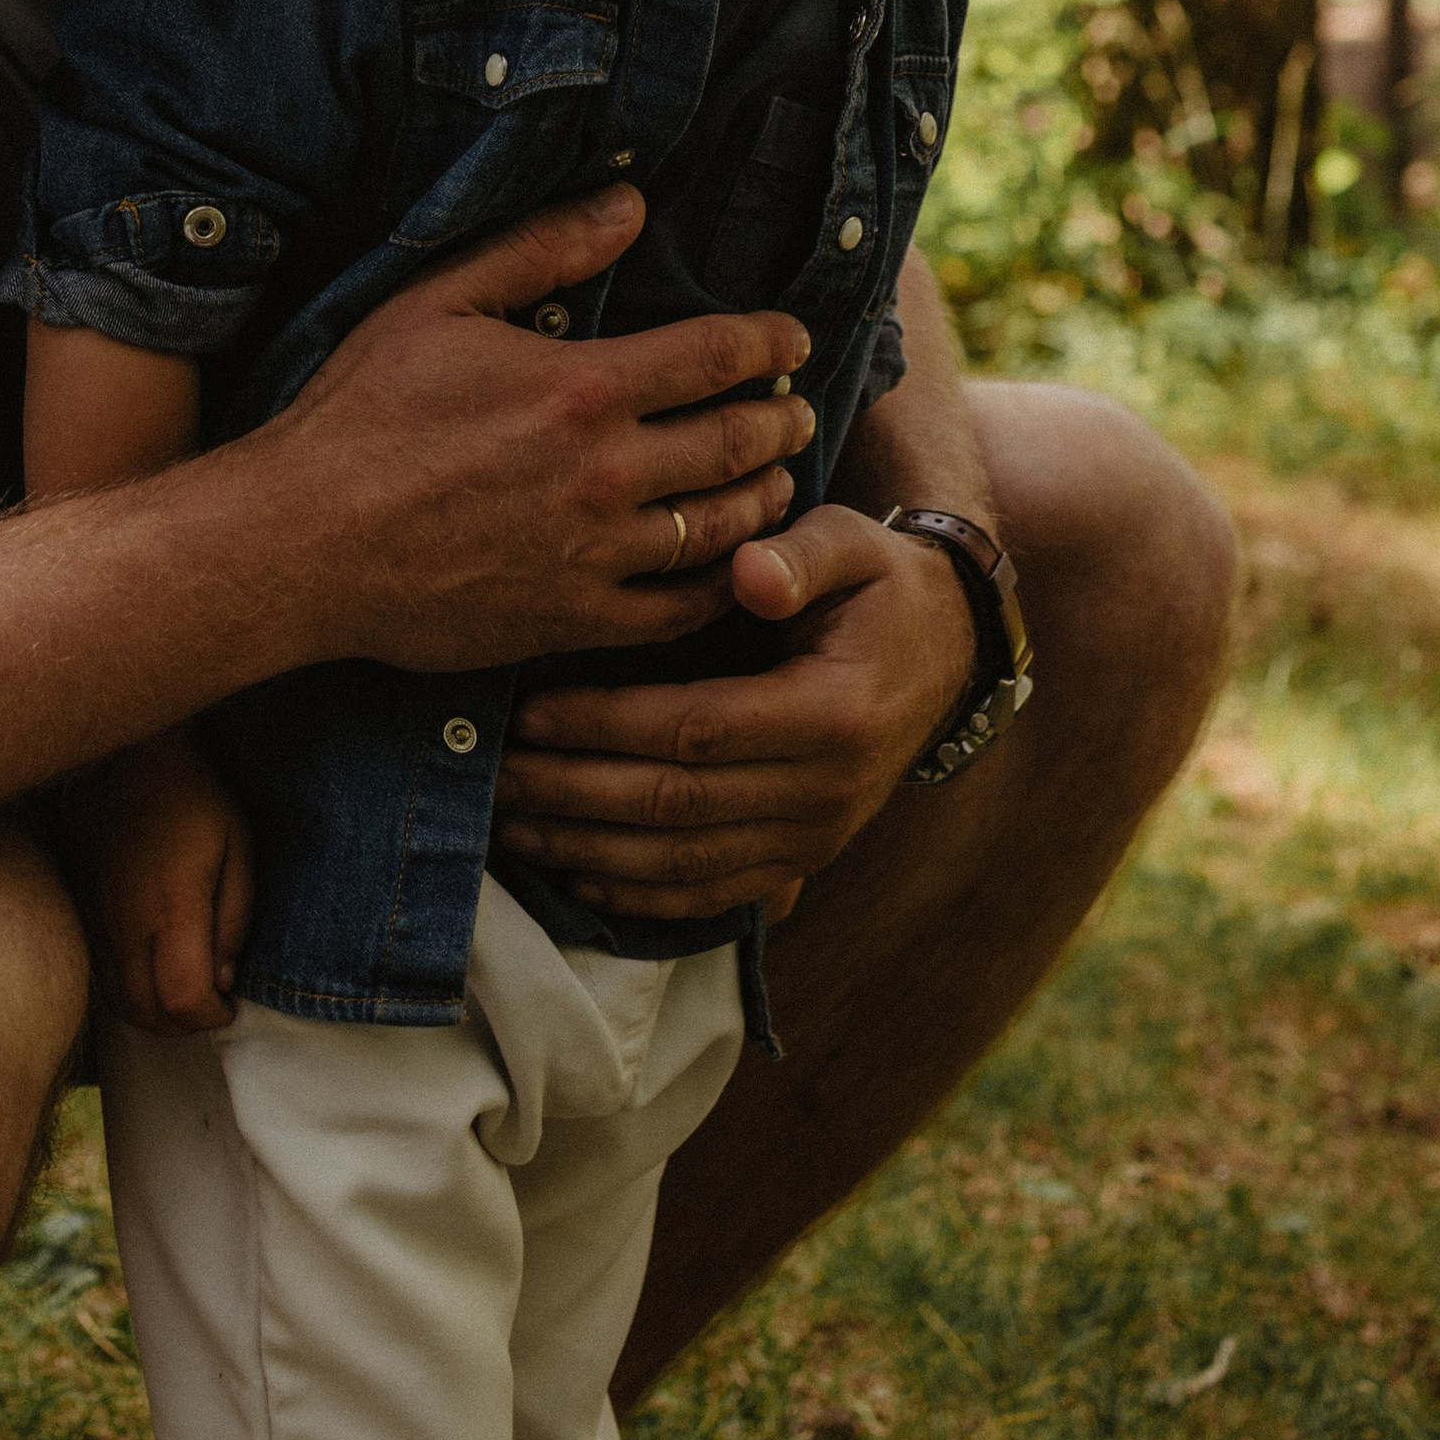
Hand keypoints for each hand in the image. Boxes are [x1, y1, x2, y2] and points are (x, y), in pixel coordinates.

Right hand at [66, 730, 254, 1033]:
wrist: (126, 756)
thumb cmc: (193, 796)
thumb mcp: (238, 847)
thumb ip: (235, 919)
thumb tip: (223, 980)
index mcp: (172, 906)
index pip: (183, 998)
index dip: (211, 1018)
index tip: (229, 1004)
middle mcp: (125, 923)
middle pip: (146, 1014)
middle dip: (183, 1026)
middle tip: (208, 1007)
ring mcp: (95, 921)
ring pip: (116, 1003)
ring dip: (152, 1016)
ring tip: (181, 995)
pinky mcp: (79, 913)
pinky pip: (97, 977)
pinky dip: (125, 994)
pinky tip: (149, 974)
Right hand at [245, 184, 817, 674]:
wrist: (302, 543)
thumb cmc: (360, 414)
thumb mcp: (439, 301)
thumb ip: (541, 249)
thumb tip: (630, 203)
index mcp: (582, 386)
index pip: (716, 355)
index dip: (769, 343)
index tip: (791, 340)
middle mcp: (604, 472)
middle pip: (736, 441)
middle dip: (781, 421)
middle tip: (797, 412)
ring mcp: (594, 554)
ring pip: (722, 527)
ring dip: (765, 498)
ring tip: (777, 480)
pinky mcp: (573, 621)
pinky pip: (678, 611)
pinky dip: (723, 585)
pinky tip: (733, 568)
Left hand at [489, 505, 976, 918]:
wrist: (946, 653)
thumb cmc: (878, 584)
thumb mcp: (853, 543)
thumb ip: (801, 555)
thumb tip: (749, 573)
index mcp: (833, 711)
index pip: (697, 728)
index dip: (606, 725)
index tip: (531, 710)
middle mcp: (827, 791)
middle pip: (676, 805)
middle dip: (574, 794)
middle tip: (494, 773)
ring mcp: (817, 837)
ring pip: (684, 864)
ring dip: (589, 850)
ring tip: (511, 823)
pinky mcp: (804, 861)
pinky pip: (713, 896)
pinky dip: (639, 895)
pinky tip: (574, 872)